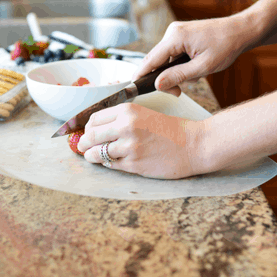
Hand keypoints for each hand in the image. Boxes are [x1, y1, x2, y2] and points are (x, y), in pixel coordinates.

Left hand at [76, 103, 204, 178]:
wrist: (194, 144)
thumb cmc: (170, 129)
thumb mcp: (144, 114)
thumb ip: (121, 120)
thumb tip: (95, 129)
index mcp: (127, 111)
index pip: (94, 119)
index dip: (87, 127)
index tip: (86, 132)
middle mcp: (126, 127)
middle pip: (90, 136)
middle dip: (83, 143)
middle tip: (83, 146)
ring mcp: (129, 147)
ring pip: (97, 153)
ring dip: (92, 156)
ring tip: (92, 156)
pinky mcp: (134, 164)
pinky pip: (110, 165)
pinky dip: (107, 164)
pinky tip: (111, 161)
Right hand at [132, 16, 252, 96]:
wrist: (240, 31)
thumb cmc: (226, 46)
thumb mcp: (203, 67)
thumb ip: (178, 76)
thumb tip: (158, 84)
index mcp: (176, 37)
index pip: (150, 59)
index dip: (141, 75)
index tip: (134, 88)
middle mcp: (172, 32)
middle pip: (155, 60)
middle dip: (164, 78)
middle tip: (178, 92)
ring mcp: (176, 32)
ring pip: (164, 59)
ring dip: (175, 72)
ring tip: (195, 75)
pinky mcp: (180, 35)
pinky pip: (172, 54)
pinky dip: (179, 64)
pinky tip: (194, 67)